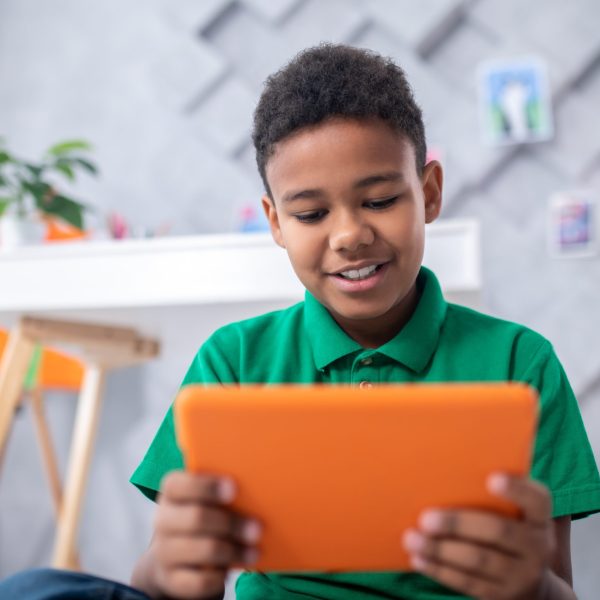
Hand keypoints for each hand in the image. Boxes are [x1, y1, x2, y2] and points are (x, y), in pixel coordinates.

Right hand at [150, 471, 260, 598]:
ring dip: (233, 551)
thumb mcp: (207, 501)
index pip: (177, 485)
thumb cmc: (202, 517)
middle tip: (257, 528)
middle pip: (196, 518)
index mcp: (171, 494)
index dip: (206, 486)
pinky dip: (220, 576)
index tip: (234, 489)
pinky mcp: (171, 580)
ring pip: (202, 550)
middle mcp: (163, 520)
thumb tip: (255, 492)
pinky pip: (200, 580)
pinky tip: (231, 570)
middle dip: (230, 523)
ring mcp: (164, 552)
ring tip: (253, 552)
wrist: (176, 558)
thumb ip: (221, 494)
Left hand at [402, 474, 555, 599]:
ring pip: (478, 561)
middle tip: (426, 518)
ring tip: (412, 538)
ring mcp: (520, 575)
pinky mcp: (500, 594)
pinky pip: (468, 583)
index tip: (491, 478)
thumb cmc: (506, 526)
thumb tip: (444, 463)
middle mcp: (536, 546)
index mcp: (538, 517)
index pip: (536, 500)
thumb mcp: (511, 511)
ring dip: (440, 550)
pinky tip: (419, 558)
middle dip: (458, 524)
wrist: (529, 581)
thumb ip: (486, 492)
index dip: (516, 489)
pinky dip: (440, 570)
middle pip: (497, 531)